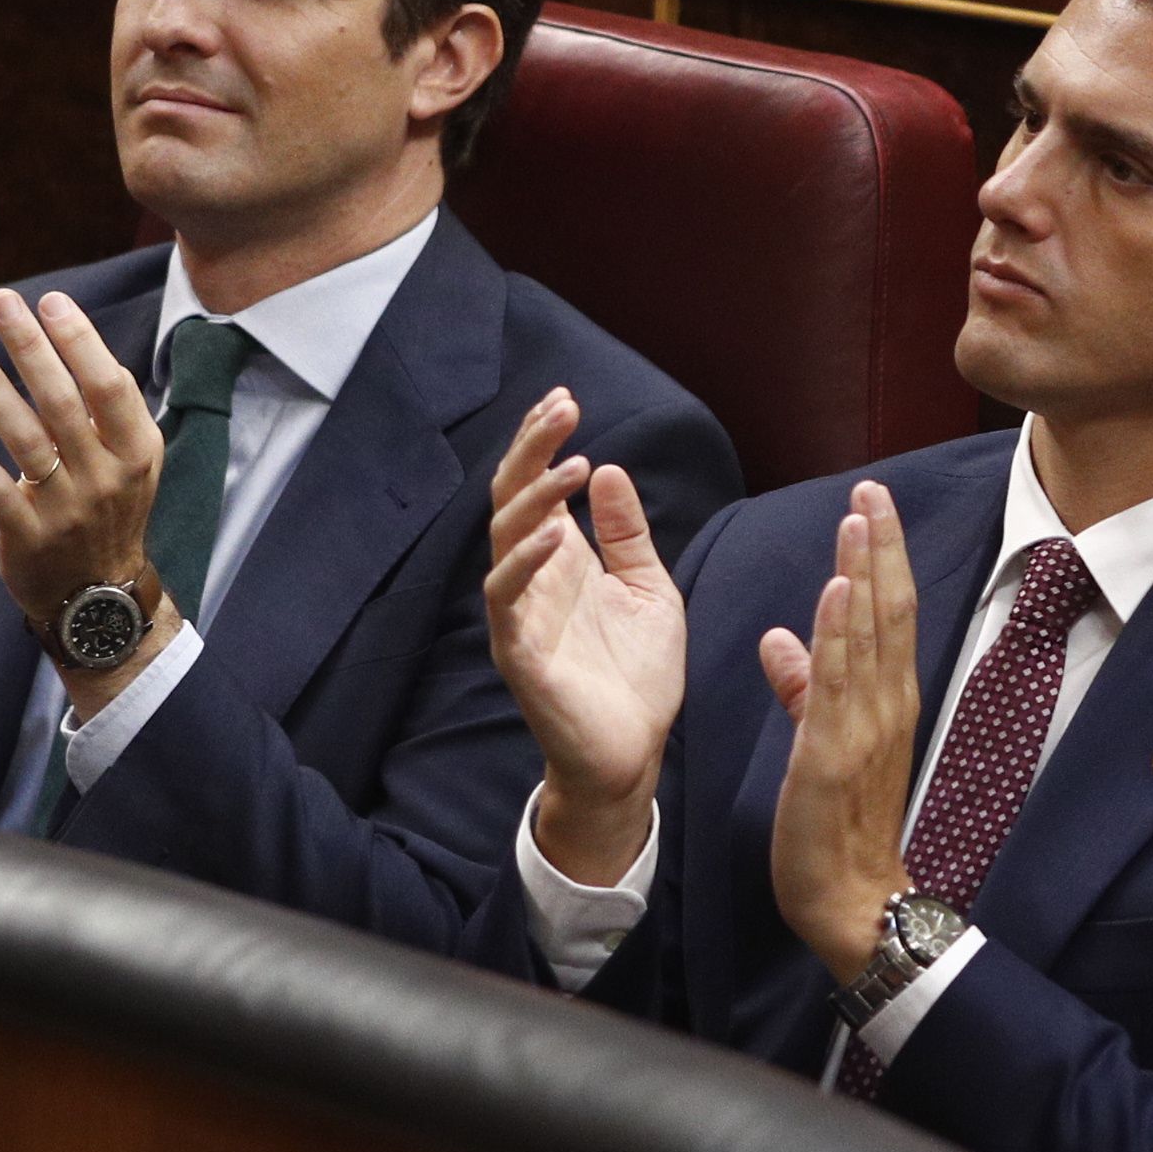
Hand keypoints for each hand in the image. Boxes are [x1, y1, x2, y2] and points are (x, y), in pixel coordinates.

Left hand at [0, 286, 171, 708]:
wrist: (98, 596)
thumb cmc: (112, 512)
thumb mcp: (134, 462)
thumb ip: (116, 410)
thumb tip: (88, 345)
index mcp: (136, 450)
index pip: (108, 384)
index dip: (80, 340)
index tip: (49, 300)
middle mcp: (105, 476)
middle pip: (62, 401)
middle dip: (29, 347)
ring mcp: (66, 508)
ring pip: (24, 437)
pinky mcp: (27, 535)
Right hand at [485, 390, 685, 882]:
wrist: (633, 753)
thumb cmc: (636, 675)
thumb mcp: (648, 589)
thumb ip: (628, 535)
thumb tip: (611, 470)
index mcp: (558, 560)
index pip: (535, 486)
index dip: (543, 441)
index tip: (566, 398)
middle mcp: (530, 580)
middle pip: (511, 499)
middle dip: (532, 450)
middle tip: (563, 406)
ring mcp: (519, 616)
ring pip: (504, 542)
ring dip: (533, 498)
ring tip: (571, 462)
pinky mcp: (519, 655)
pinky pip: (507, 601)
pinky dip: (525, 564)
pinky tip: (553, 535)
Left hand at [759, 486, 921, 985]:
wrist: (851, 900)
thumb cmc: (838, 828)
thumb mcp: (818, 745)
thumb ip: (804, 689)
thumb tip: (781, 639)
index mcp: (884, 702)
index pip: (888, 614)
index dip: (883, 556)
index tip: (873, 503)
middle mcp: (885, 706)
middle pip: (888, 611)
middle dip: (880, 546)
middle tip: (874, 487)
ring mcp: (863, 729)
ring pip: (867, 636)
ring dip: (861, 572)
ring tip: (857, 516)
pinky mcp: (830, 756)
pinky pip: (836, 685)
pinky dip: (838, 634)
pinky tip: (836, 591)